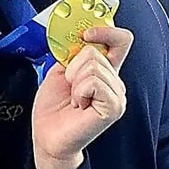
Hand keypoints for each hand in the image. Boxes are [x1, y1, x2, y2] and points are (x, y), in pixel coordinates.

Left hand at [31, 27, 129, 168]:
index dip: (106, 31)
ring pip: (93, 66)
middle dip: (73, 68)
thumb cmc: (53, 109)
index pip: (121, 41)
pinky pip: (93, 82)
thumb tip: (79, 37)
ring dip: (75, 82)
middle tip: (70, 89)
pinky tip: (78, 106)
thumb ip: (73, 55)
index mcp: (105, 71)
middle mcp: (115, 82)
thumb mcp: (60, 73)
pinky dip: (79, 92)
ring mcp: (117, 94)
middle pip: (95, 52)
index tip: (86, 34)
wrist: (47, 137)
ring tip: (74, 99)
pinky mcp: (114, 106)